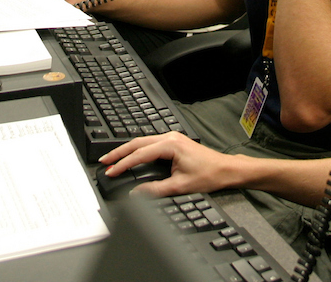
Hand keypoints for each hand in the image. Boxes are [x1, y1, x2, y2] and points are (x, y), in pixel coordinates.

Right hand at [97, 132, 240, 197]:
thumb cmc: (209, 174)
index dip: (123, 164)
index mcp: (170, 145)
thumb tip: (137, 193)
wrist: (225, 170)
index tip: (112, 171)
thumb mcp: (180, 186)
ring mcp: (172, 138)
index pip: (140, 154)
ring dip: (127, 151)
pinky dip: (137, 150)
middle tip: (104, 162)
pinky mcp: (173, 142)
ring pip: (142, 142)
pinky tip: (130, 156)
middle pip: (137, 142)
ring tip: (113, 160)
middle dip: (119, 153)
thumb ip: (155, 190)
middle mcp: (170, 137)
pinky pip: (149, 144)